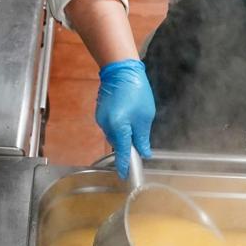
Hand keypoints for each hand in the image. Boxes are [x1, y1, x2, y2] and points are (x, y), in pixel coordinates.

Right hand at [95, 59, 154, 177]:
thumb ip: (142, 137)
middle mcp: (106, 125)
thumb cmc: (135, 90)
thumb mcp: (145, 116)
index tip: (125, 175)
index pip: (121, 152)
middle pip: (117, 143)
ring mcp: (101, 118)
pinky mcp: (100, 112)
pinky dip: (119, 125)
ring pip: (114, 134)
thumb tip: (143, 151)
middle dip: (127, 145)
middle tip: (140, 141)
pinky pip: (110, 125)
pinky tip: (127, 114)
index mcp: (119, 127)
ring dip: (124, 133)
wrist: (120, 69)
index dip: (124, 165)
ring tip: (135, 120)